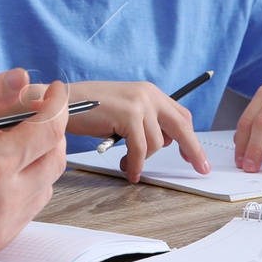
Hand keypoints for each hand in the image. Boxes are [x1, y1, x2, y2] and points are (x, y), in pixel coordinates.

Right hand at [0, 69, 70, 257]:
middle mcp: (5, 199)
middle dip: (53, 131)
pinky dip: (25, 187)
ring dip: (39, 160)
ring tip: (12, 142)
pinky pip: (27, 211)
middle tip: (36, 114)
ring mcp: (0, 225)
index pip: (49, 130)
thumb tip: (22, 78)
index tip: (57, 90)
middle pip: (55, 159)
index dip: (58, 105)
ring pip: (45, 187)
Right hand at [53, 80, 209, 181]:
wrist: (61, 104)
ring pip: (157, 144)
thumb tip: (164, 142)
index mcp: (148, 91)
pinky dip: (135, 165)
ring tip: (127, 163)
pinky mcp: (128, 115)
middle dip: (193, 150)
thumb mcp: (122, 110)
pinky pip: (140, 150)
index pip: (181, 115)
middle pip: (182, 126)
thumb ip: (144, 121)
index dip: (190, 137)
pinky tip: (128, 171)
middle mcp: (148, 94)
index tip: (195, 156)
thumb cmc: (88, 110)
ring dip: (143, 159)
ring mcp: (139, 103)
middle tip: (201, 169)